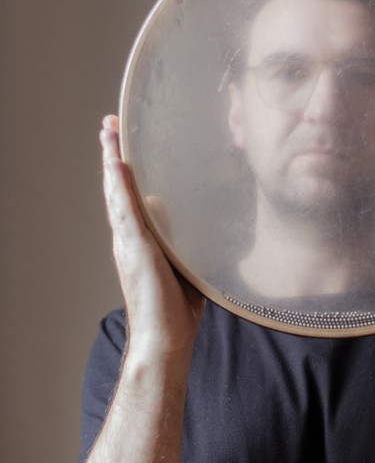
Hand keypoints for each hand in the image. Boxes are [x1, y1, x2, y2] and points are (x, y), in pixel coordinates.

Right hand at [100, 115, 203, 355]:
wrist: (165, 338)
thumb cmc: (175, 308)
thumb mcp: (179, 261)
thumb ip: (174, 235)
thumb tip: (167, 208)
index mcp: (138, 240)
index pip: (128, 196)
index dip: (122, 169)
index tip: (120, 142)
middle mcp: (127, 238)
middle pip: (116, 188)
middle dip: (112, 155)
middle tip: (109, 124)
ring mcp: (128, 243)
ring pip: (116, 193)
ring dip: (112, 161)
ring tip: (108, 132)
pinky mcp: (135, 250)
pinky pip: (125, 210)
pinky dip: (119, 185)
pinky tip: (116, 163)